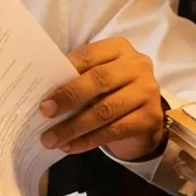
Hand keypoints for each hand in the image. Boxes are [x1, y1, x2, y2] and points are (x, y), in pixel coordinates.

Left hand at [36, 37, 165, 161]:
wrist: (142, 120)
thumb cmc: (110, 92)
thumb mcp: (95, 78)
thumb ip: (76, 78)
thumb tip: (44, 94)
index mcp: (118, 49)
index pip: (88, 55)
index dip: (65, 71)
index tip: (44, 91)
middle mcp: (137, 66)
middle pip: (99, 80)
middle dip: (68, 97)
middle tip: (45, 112)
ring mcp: (147, 92)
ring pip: (105, 110)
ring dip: (74, 126)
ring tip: (51, 138)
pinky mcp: (150, 118)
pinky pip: (114, 131)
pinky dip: (88, 140)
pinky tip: (70, 146)